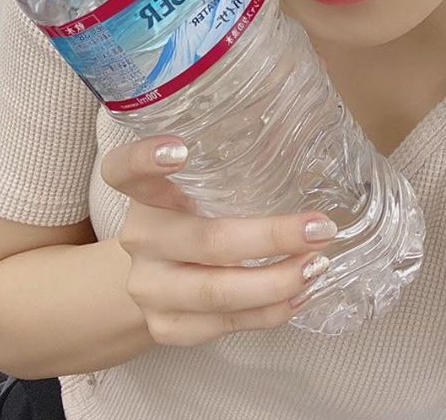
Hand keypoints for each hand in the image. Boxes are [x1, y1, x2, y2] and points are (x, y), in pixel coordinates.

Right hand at [100, 134, 337, 345]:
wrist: (153, 277)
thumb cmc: (193, 213)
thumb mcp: (199, 183)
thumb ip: (231, 160)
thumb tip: (301, 118)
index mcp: (144, 193)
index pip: (124, 170)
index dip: (146, 159)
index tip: (181, 149)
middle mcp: (140, 238)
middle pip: (204, 241)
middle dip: (270, 237)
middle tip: (321, 227)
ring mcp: (149, 287)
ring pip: (216, 292)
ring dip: (277, 282)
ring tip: (319, 265)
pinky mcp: (165, 326)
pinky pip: (224, 325)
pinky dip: (269, 312)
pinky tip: (301, 293)